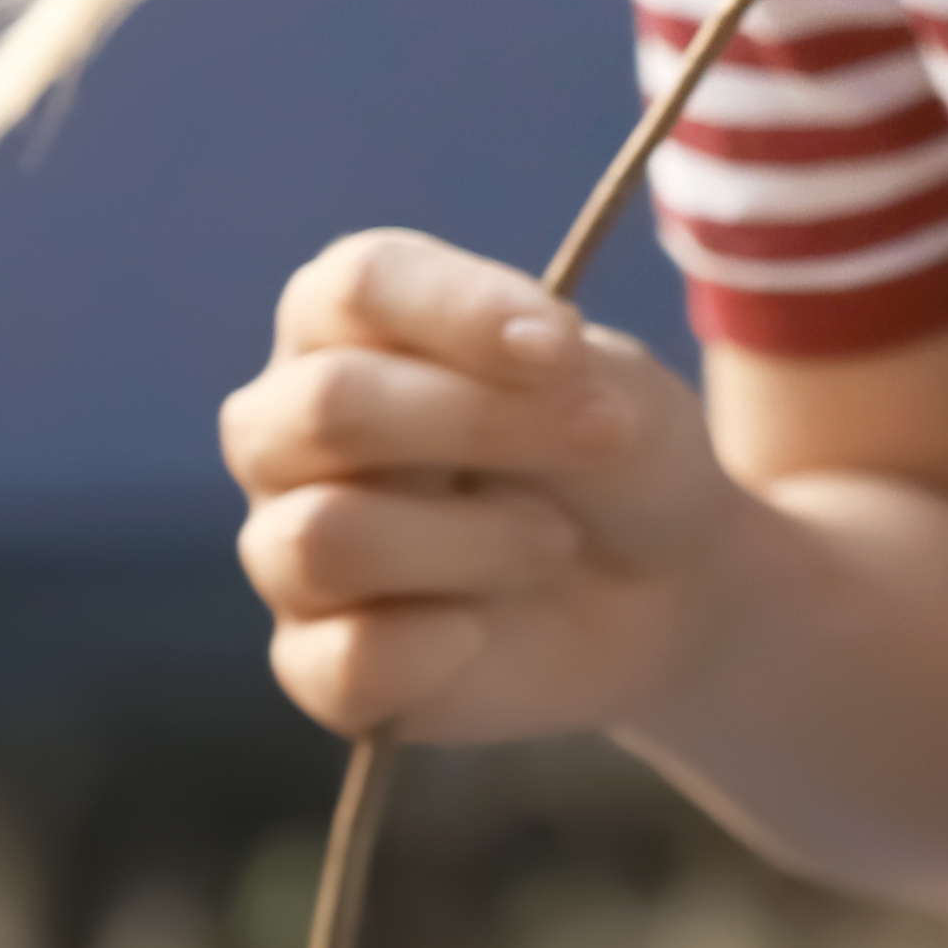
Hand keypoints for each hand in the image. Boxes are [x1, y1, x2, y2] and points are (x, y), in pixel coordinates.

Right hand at [221, 230, 748, 748]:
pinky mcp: (314, 661)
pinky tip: (480, 631)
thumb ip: (554, 361)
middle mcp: (288, 427)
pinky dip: (428, 649)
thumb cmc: (608, 455)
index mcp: (343, 324)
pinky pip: (336, 661)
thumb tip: (524, 352)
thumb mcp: (612, 386)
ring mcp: (288, 547)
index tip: (562, 346)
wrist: (660, 589)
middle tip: (598, 440)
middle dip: (481, 424)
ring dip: (468, 540)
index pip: (358, 286)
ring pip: (322, 537)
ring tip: (553, 542)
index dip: (460, 310)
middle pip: (328, 406)